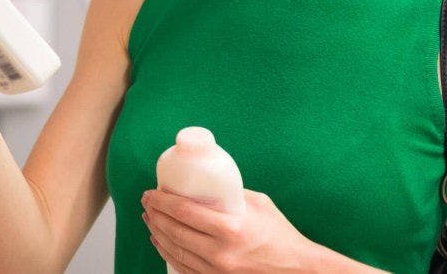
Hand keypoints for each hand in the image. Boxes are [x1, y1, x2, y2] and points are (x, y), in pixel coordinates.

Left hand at [141, 188, 319, 272]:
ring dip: (156, 232)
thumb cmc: (281, 235)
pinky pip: (183, 267)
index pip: (183, 212)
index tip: (151, 193)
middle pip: (173, 231)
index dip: (161, 201)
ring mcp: (217, 271)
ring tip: (149, 219)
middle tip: (147, 203)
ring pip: (174, 250)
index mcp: (230, 230)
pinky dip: (167, 253)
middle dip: (154, 214)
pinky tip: (160, 242)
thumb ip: (230, 194)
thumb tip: (205, 182)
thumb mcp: (257, 204)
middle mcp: (220, 253)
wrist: (298, 270)